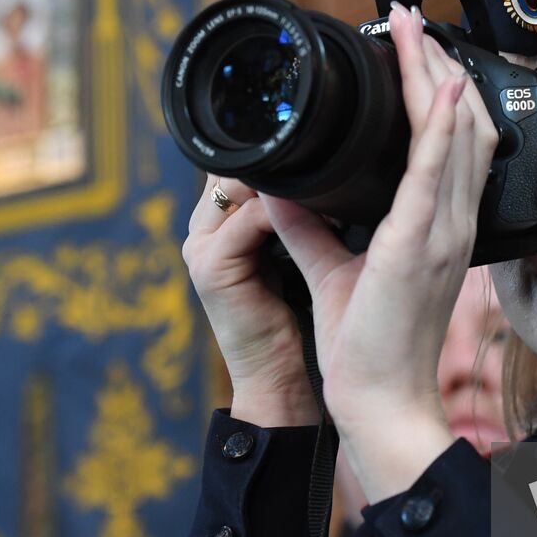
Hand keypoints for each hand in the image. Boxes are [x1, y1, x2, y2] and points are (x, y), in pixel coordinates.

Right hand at [182, 176, 318, 426]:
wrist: (277, 376)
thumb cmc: (293, 317)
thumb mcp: (293, 253)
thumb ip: (294, 215)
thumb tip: (330, 174)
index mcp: (217, 222)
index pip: (242, 165)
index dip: (281, 160)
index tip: (333, 164)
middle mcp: (201, 228)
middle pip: (237, 168)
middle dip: (286, 169)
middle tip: (336, 176)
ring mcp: (200, 246)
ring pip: (243, 185)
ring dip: (291, 188)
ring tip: (335, 194)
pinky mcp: (211, 265)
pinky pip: (252, 219)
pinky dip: (291, 214)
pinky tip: (327, 218)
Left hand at [261, 2, 498, 499]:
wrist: (380, 400)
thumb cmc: (368, 345)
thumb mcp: (336, 267)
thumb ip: (311, 222)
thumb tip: (281, 184)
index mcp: (439, 227)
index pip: (452, 143)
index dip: (439, 90)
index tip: (414, 48)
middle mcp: (451, 223)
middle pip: (462, 124)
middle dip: (436, 65)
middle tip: (409, 21)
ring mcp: (443, 232)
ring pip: (456, 134)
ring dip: (435, 76)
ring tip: (413, 31)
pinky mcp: (420, 244)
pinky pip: (438, 172)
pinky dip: (442, 125)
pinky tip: (441, 86)